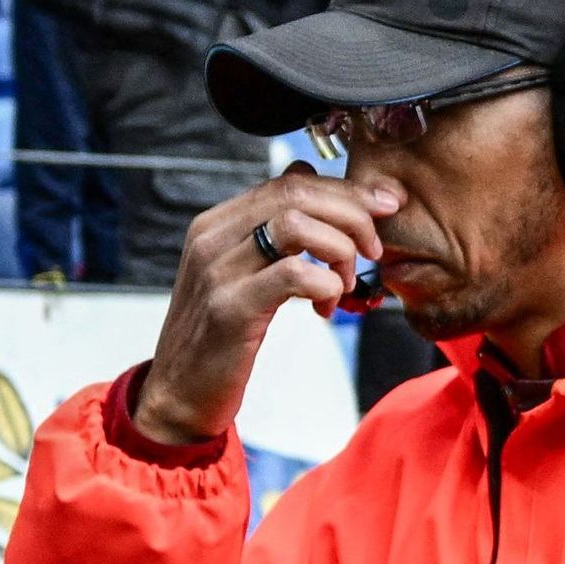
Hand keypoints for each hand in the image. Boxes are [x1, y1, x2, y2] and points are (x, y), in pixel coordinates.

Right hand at [135, 171, 390, 449]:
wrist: (179, 392)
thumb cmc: (220, 334)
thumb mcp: (241, 269)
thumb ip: (269, 225)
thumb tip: (306, 171)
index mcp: (216, 224)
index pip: (290, 183)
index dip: (346, 191)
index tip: (385, 207)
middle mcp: (211, 239)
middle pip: (296, 194)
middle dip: (352, 214)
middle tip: (374, 248)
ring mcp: (217, 272)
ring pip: (297, 225)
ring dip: (340, 251)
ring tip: (346, 283)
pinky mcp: (230, 309)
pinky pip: (294, 274)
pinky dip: (326, 285)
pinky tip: (327, 307)